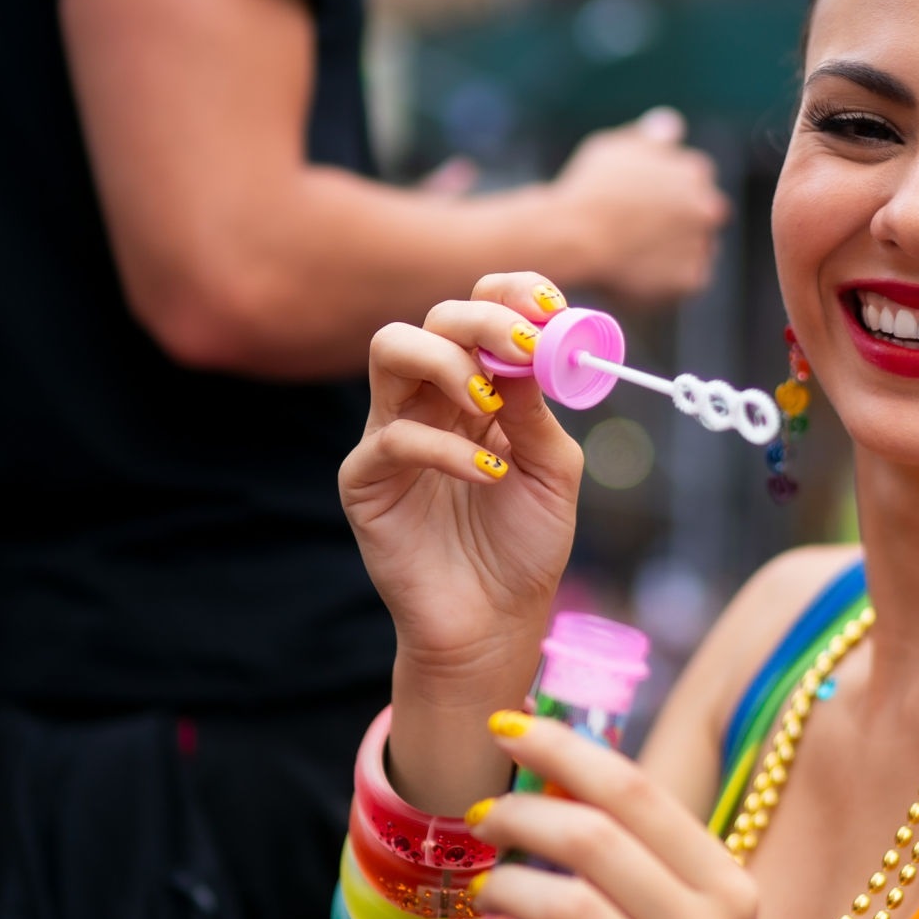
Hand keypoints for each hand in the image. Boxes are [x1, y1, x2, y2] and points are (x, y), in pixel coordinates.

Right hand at [339, 272, 584, 698]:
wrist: (496, 622)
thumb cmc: (526, 544)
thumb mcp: (552, 469)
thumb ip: (538, 409)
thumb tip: (532, 348)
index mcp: (481, 389)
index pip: (480, 311)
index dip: (511, 296)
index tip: (550, 307)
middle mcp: (432, 400)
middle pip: (435, 319)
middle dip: (483, 322)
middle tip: (524, 347)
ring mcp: (392, 434)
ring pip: (393, 350)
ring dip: (448, 361)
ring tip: (490, 403)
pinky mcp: (365, 479)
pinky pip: (392, 437)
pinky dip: (448, 448)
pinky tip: (489, 475)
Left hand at [470, 714, 779, 918]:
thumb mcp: (699, 910)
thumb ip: (644, 849)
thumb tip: (553, 769)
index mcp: (728, 885)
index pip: (636, 792)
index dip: (563, 749)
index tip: (507, 727)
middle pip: (595, 840)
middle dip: (520, 815)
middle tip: (485, 819)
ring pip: (569, 911)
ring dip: (506, 887)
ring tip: (488, 888)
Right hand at [547, 108, 730, 302]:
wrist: (575, 237)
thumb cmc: (590, 189)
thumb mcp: (616, 149)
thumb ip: (651, 138)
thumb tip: (673, 125)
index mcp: (694, 171)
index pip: (695, 179)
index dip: (667, 191)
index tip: (642, 201)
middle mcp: (708, 206)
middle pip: (702, 214)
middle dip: (680, 220)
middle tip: (640, 229)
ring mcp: (702, 244)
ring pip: (697, 247)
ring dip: (677, 249)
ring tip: (634, 251)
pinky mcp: (691, 279)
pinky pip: (686, 279)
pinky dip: (669, 278)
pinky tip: (638, 271)